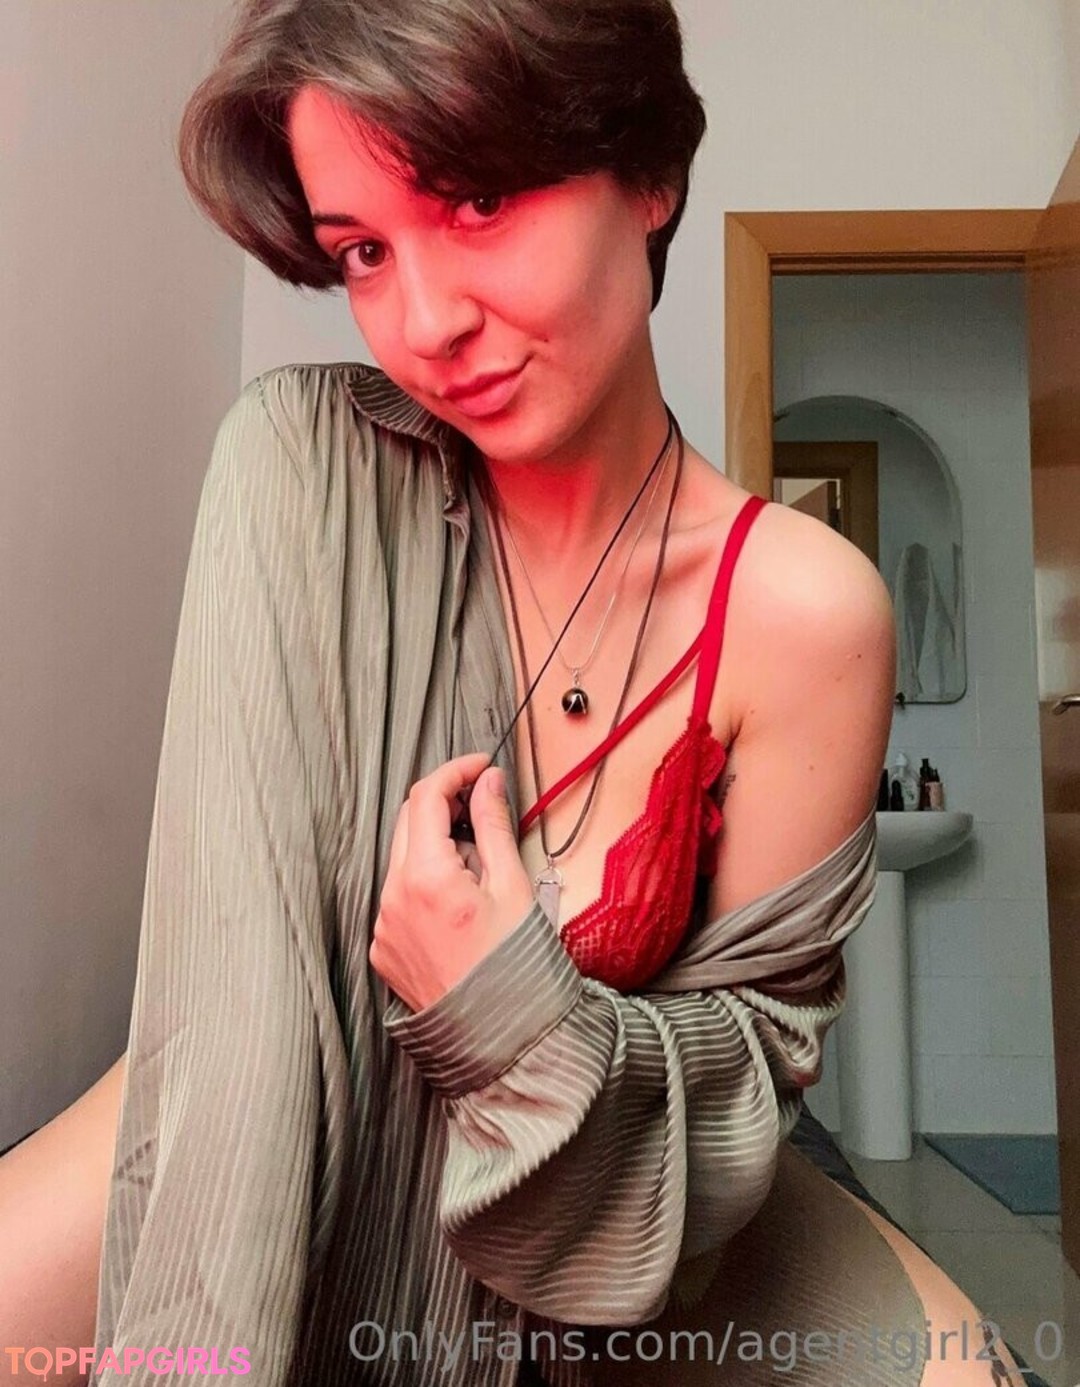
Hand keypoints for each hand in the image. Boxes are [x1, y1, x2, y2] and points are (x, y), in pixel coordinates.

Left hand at [370, 752, 535, 1011]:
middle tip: (484, 810)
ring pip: (403, 861)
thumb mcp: (513, 886)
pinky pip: (399, 897)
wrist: (503, 1040)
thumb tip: (487, 783)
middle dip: (445, 808)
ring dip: (436, 848)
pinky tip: (460, 905)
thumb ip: (494, 826)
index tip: (481, 767)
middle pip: (409, 824)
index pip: (425, 797)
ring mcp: (383, 926)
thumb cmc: (516, 967)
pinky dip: (425, 885)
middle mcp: (392, 899)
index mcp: (425, 878)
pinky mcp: (383, 949)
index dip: (455, 772)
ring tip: (480, 871)